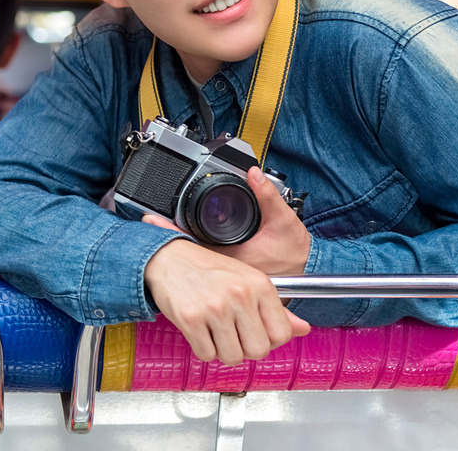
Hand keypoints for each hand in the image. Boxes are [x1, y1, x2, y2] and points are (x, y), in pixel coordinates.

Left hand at [141, 166, 309, 275]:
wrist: (308, 273)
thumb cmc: (296, 252)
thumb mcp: (284, 221)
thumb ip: (268, 197)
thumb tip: (254, 174)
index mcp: (236, 258)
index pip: (195, 244)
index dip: (172, 232)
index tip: (151, 222)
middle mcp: (228, 273)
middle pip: (189, 257)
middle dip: (169, 242)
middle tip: (149, 226)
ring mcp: (227, 281)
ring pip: (195, 269)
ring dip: (178, 255)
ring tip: (157, 239)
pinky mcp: (230, 282)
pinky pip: (206, 273)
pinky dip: (194, 261)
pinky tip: (182, 252)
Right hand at [143, 237, 310, 364]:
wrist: (167, 257)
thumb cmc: (208, 269)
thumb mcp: (248, 281)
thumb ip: (276, 308)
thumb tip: (303, 329)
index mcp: (259, 284)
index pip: (282, 334)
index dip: (269, 340)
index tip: (255, 331)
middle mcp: (240, 295)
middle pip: (258, 351)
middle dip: (245, 348)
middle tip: (233, 333)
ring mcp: (215, 308)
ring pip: (232, 357)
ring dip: (223, 350)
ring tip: (215, 330)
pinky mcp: (191, 319)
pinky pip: (206, 354)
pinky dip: (203, 348)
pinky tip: (200, 330)